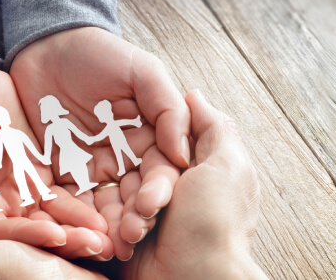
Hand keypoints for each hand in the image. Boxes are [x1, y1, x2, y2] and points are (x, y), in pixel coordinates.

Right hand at [0, 61, 106, 255]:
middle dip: (63, 241)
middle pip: (29, 233)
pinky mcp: (40, 179)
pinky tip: (103, 218)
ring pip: (51, 221)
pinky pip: (63, 199)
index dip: (27, 236)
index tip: (56, 235)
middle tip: (95, 245)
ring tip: (105, 237)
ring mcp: (19, 195)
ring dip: (78, 231)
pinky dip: (81, 210)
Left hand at [10, 27, 185, 258]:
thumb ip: (168, 108)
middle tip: (129, 236)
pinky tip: (77, 233)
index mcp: (153, 138)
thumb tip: (183, 154)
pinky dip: (75, 218)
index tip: (150, 206)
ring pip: (108, 205)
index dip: (159, 191)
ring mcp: (97, 168)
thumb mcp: (144, 71)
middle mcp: (129, 159)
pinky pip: (72, 200)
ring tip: (107, 245)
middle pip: (137, 196)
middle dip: (136, 218)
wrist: (49, 46)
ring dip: (109, 227)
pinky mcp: (64, 173)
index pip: (162, 172)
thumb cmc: (103, 54)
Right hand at [122, 91, 266, 278]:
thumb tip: (194, 95)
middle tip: (150, 207)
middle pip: (139, 172)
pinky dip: (113, 230)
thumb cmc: (216, 224)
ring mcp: (152, 218)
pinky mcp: (130, 240)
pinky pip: (109, 223)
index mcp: (200, 172)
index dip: (156, 153)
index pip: (164, 147)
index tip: (149, 159)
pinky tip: (122, 240)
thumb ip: (212, 127)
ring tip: (137, 230)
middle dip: (142, 191)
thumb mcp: (227, 165)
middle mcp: (176, 193)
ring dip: (126, 214)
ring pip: (122, 197)